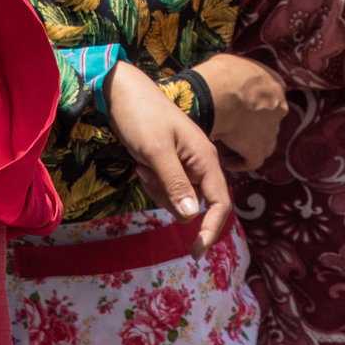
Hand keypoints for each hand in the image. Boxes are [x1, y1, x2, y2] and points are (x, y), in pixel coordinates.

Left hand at [105, 60, 232, 257]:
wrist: (124, 93)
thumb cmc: (142, 116)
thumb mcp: (156, 150)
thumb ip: (175, 183)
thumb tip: (191, 217)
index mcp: (206, 159)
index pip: (220, 203)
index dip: (212, 229)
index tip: (196, 251)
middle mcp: (201, 164)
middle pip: (195, 205)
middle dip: (169, 200)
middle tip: (148, 175)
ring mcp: (187, 165)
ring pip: (179, 200)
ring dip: (159, 192)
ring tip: (143, 166)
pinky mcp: (172, 166)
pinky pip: (167, 190)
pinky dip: (153, 185)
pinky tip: (142, 165)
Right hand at [190, 53, 287, 170]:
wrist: (217, 93)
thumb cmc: (221, 74)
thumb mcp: (234, 63)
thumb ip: (241, 75)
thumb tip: (231, 79)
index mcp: (276, 85)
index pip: (270, 97)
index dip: (253, 104)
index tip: (238, 108)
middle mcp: (279, 107)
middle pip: (267, 120)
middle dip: (251, 125)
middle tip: (231, 126)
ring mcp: (271, 131)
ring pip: (263, 142)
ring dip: (247, 145)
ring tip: (226, 144)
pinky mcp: (258, 149)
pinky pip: (252, 161)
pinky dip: (241, 162)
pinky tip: (227, 161)